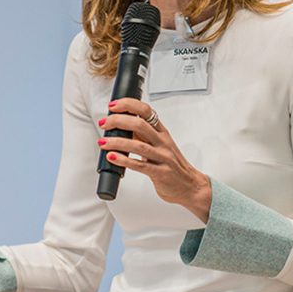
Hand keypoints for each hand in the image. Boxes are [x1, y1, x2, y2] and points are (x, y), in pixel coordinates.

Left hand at [98, 98, 212, 222]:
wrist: (190, 186)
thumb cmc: (172, 165)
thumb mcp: (159, 145)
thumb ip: (142, 135)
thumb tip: (120, 125)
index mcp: (162, 132)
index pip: (146, 111)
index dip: (128, 105)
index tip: (113, 105)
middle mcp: (162, 142)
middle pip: (140, 125)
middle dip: (118, 121)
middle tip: (104, 124)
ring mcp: (162, 157)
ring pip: (138, 145)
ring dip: (117, 142)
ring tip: (103, 142)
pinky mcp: (160, 173)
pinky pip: (140, 165)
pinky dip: (124, 160)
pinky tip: (112, 157)